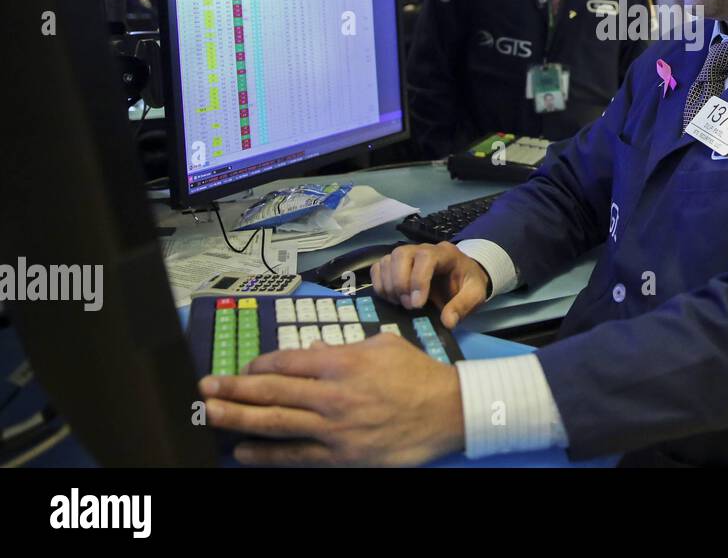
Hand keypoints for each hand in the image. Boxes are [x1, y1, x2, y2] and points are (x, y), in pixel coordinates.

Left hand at [199, 333, 463, 465]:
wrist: (448, 412)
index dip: (258, 365)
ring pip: (274, 422)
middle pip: (270, 391)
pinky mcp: (340, 456)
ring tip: (210, 414)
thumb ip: (343, 348)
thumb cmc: (418, 375)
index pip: (286, 362)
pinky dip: (265, 453)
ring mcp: (333, 429)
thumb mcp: (382, 346)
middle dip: (232, 389)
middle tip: (204, 387)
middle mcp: (332, 395)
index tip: (243, 367)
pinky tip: (243, 449)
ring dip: (237, 418)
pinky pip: (295, 456)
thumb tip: (311, 351)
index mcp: (342, 363)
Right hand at [370, 242, 487, 328]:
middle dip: (400, 282)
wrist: (461, 278)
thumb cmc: (467, 284)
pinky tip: (391, 298)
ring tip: (400, 304)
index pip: (426, 257)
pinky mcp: (395, 264)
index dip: (418, 280)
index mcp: (445, 254)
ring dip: (389, 285)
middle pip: (402, 254)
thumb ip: (463, 306)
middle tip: (408, 306)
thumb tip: (447, 322)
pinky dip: (379, 284)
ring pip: (388, 260)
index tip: (417, 304)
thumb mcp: (475, 295)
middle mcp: (423, 249)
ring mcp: (407, 255)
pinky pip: (378, 267)